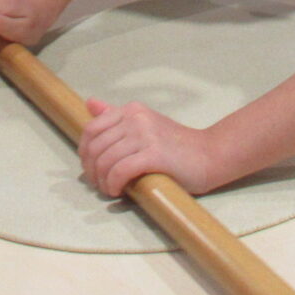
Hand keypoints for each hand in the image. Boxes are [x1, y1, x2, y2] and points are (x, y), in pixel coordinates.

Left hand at [78, 98, 224, 196]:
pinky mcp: (154, 154)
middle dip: (91, 170)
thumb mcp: (145, 125)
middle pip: (96, 147)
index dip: (84, 152)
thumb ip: (117, 116)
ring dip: (102, 181)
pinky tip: (118, 191)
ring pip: (106, 160)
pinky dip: (114, 184)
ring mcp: (145, 134)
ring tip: (110, 190)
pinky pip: (120, 170)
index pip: (91, 129)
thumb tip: (90, 103)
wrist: (209, 155)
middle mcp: (136, 118)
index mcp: (131, 110)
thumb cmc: (177, 146)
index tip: (90, 169)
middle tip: (99, 185)